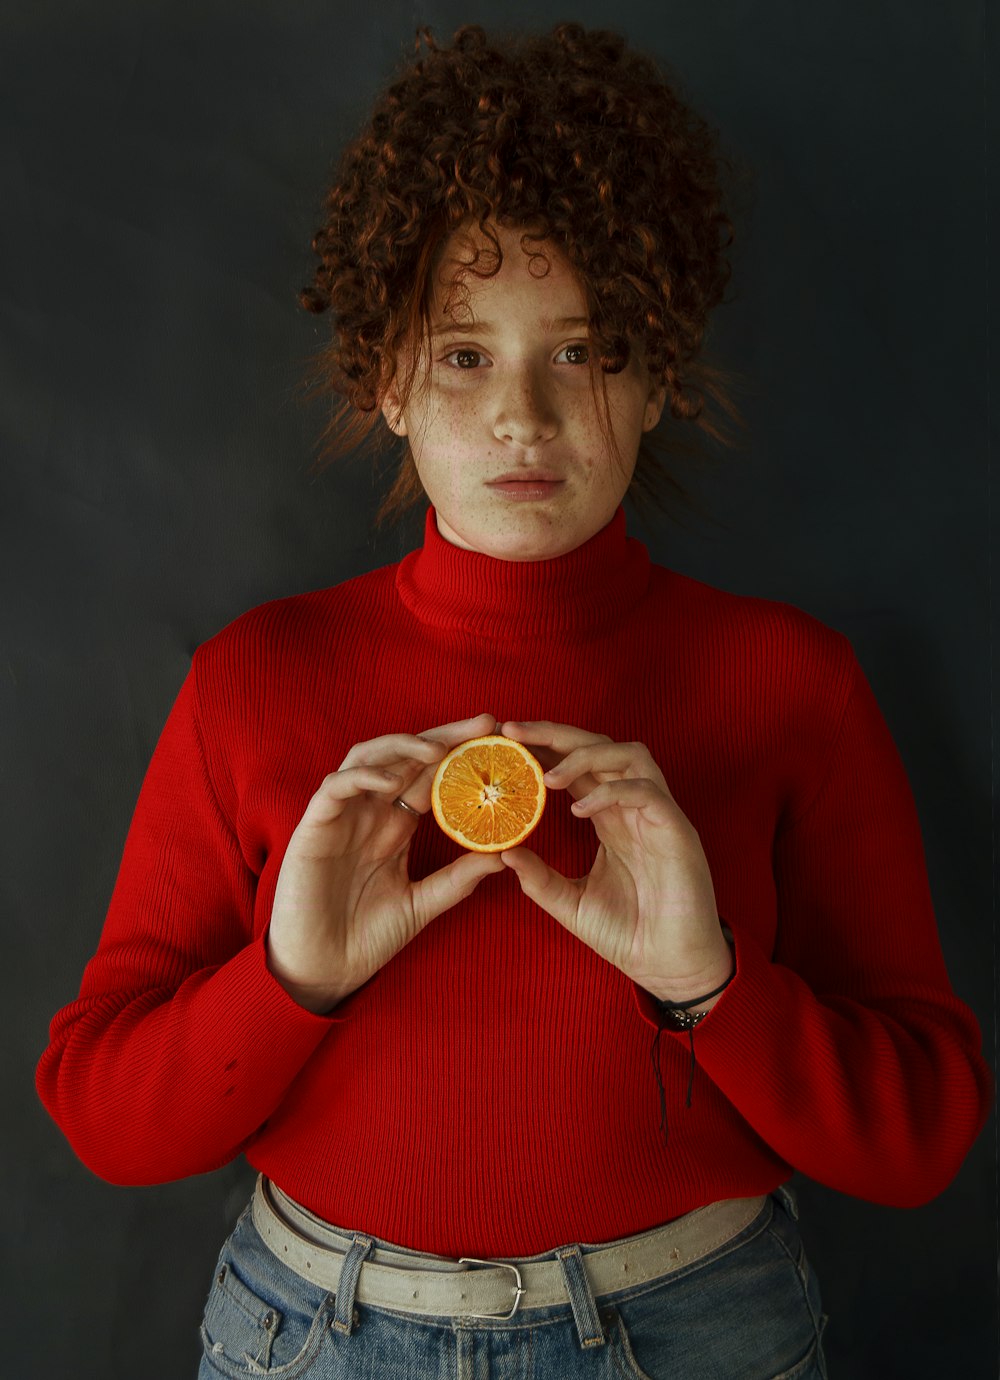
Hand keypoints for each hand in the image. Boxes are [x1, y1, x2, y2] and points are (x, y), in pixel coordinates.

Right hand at [267, 712, 503, 1012]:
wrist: (323, 970)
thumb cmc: (367, 938)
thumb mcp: (423, 904)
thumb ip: (458, 879)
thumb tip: (505, 856)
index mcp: (395, 826)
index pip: (431, 777)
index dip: (461, 756)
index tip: (500, 743)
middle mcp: (370, 813)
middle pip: (406, 757)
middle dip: (444, 737)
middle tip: (484, 724)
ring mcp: (342, 816)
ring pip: (368, 759)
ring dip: (402, 747)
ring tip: (438, 749)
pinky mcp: (314, 827)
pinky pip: (336, 787)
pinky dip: (363, 777)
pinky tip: (390, 781)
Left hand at [498, 720, 732, 1006]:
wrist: (670, 967)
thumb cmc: (628, 935)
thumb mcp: (571, 905)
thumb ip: (539, 880)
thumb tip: (502, 854)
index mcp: (610, 818)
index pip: (577, 766)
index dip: (543, 749)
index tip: (504, 743)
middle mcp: (633, 807)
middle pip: (600, 746)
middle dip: (556, 734)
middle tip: (513, 732)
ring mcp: (658, 814)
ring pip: (629, 754)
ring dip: (586, 755)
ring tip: (548, 777)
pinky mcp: (676, 830)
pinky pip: (646, 792)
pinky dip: (612, 791)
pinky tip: (579, 810)